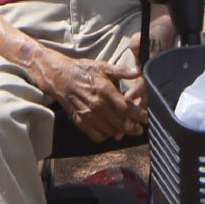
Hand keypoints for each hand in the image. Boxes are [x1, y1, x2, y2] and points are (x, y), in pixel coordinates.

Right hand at [23, 43, 137, 133]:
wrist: (59, 78)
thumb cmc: (82, 71)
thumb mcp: (102, 67)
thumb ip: (121, 71)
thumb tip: (138, 72)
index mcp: (104, 90)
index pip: (126, 108)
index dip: (138, 115)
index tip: (145, 118)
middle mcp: (97, 105)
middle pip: (121, 122)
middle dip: (133, 126)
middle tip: (139, 128)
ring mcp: (88, 116)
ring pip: (111, 131)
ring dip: (120, 132)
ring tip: (127, 129)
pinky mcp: (80, 122)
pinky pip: (98, 136)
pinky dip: (106, 135)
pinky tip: (110, 130)